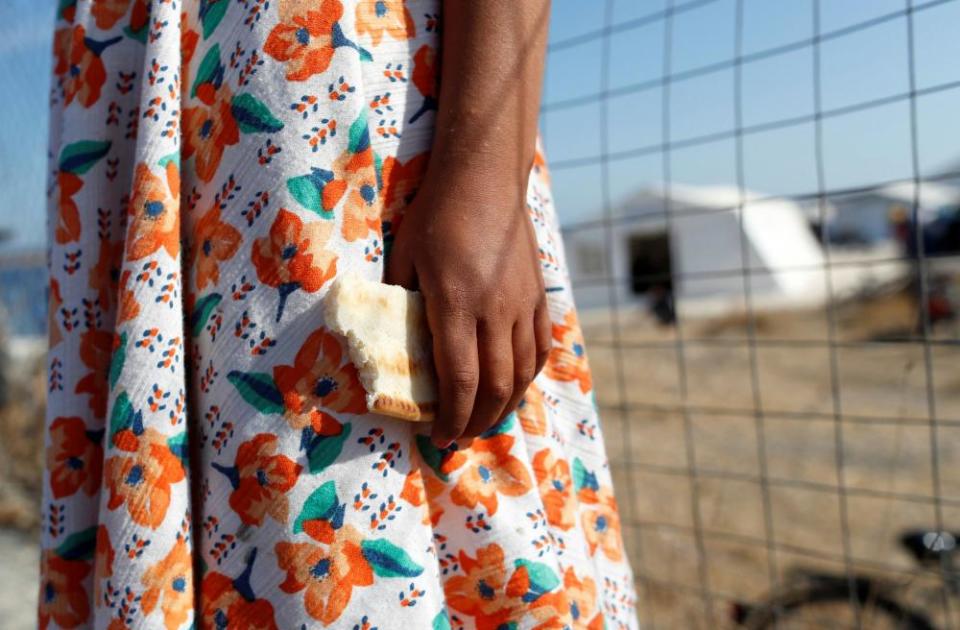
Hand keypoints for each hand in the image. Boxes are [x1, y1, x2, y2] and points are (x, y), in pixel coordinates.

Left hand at [385, 166, 551, 446]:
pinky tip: (513, 387)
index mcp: (456, 304)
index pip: (459, 379)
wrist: (485, 179)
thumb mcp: (405, 260)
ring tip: (483, 420)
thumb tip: (394, 347)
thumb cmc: (435, 217)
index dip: (451, 416)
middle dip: (476, 420)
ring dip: (503, 406)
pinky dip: (527, 377)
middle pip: (495, 386)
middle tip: (458, 436)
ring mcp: (523, 305)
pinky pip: (539, 349)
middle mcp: (496, 311)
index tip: (438, 435)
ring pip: (522, 373)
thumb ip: (402, 306)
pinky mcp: (538, 297)